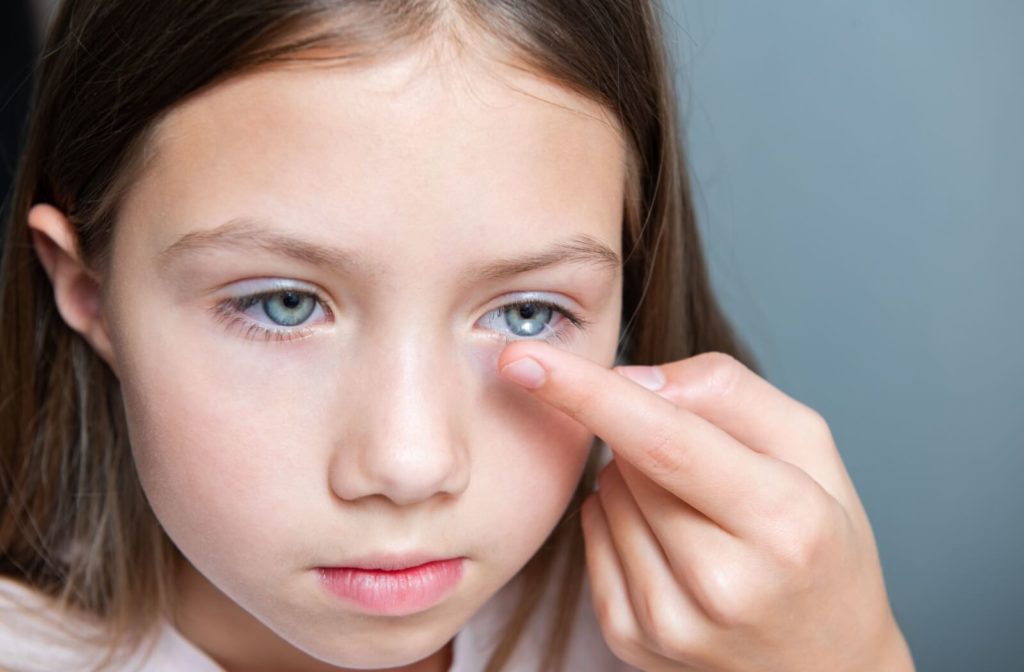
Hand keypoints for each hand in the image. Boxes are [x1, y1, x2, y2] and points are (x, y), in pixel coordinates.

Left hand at [497, 342, 913, 671]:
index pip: (663, 440)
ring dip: (633, 480)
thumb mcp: (809, 448)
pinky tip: (667, 538)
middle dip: (646, 436)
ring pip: (604, 497)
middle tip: (707, 468)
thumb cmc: (822, 543)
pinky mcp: (634, 641)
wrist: (828, 662)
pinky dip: (617, 518)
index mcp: (782, 523)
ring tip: (698, 514)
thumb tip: (633, 379)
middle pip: (628, 463)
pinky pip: (591, 538)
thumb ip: (728, 392)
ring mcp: (672, 623)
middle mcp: (724, 584)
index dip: (587, 392)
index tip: (523, 358)